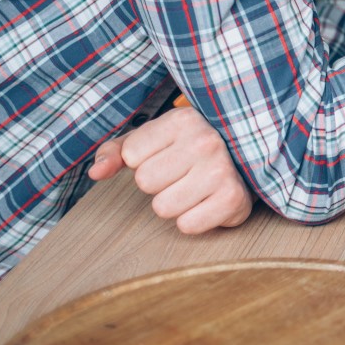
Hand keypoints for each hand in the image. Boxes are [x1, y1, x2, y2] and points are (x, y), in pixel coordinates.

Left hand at [89, 106, 253, 234]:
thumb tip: (95, 173)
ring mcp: (222, 170)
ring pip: (163, 207)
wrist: (248, 159)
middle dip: (159, 183)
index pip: (131, 156)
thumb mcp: (154, 138)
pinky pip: (187, 225)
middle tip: (184, 173)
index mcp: (183, 119)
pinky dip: (194, 219)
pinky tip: (208, 202)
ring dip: (175, 203)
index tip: (168, 154)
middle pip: (146, 182)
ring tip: (196, 188)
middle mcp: (205, 141)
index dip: (144, 161)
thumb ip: (117, 151)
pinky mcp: (233, 199)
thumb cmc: (192, 149)